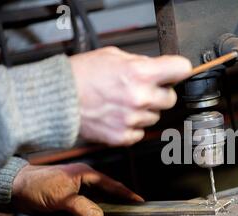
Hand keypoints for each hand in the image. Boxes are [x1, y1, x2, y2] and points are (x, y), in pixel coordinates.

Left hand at [11, 163, 142, 215]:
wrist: (13, 190)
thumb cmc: (37, 185)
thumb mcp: (62, 198)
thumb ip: (83, 208)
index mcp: (86, 175)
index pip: (112, 185)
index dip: (126, 194)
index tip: (140, 202)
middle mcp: (83, 184)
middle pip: (97, 207)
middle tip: (64, 215)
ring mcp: (75, 195)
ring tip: (52, 215)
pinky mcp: (66, 204)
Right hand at [70, 46, 191, 145]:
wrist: (57, 99)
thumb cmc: (81, 75)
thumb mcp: (113, 56)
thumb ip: (140, 63)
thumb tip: (158, 68)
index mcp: (140, 73)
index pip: (181, 69)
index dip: (179, 69)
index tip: (176, 72)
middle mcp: (140, 97)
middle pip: (171, 98)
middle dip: (160, 93)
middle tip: (142, 90)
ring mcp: (133, 119)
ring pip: (156, 117)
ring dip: (145, 111)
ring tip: (123, 103)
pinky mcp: (123, 137)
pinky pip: (141, 132)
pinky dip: (133, 126)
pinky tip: (119, 117)